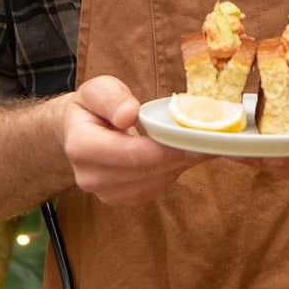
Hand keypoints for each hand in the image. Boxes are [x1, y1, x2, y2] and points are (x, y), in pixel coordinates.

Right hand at [61, 75, 207, 204]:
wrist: (79, 130)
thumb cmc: (92, 106)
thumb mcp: (98, 89)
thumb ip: (112, 98)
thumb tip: (129, 113)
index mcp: (81, 146)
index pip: (128, 153)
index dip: (162, 148)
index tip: (191, 137)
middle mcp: (90, 177)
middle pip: (144, 171)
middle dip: (178, 157)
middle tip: (209, 142)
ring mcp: (105, 193)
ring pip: (152, 184)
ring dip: (178, 166)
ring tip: (200, 146)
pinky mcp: (121, 198)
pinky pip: (153, 190)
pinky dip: (170, 173)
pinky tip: (182, 156)